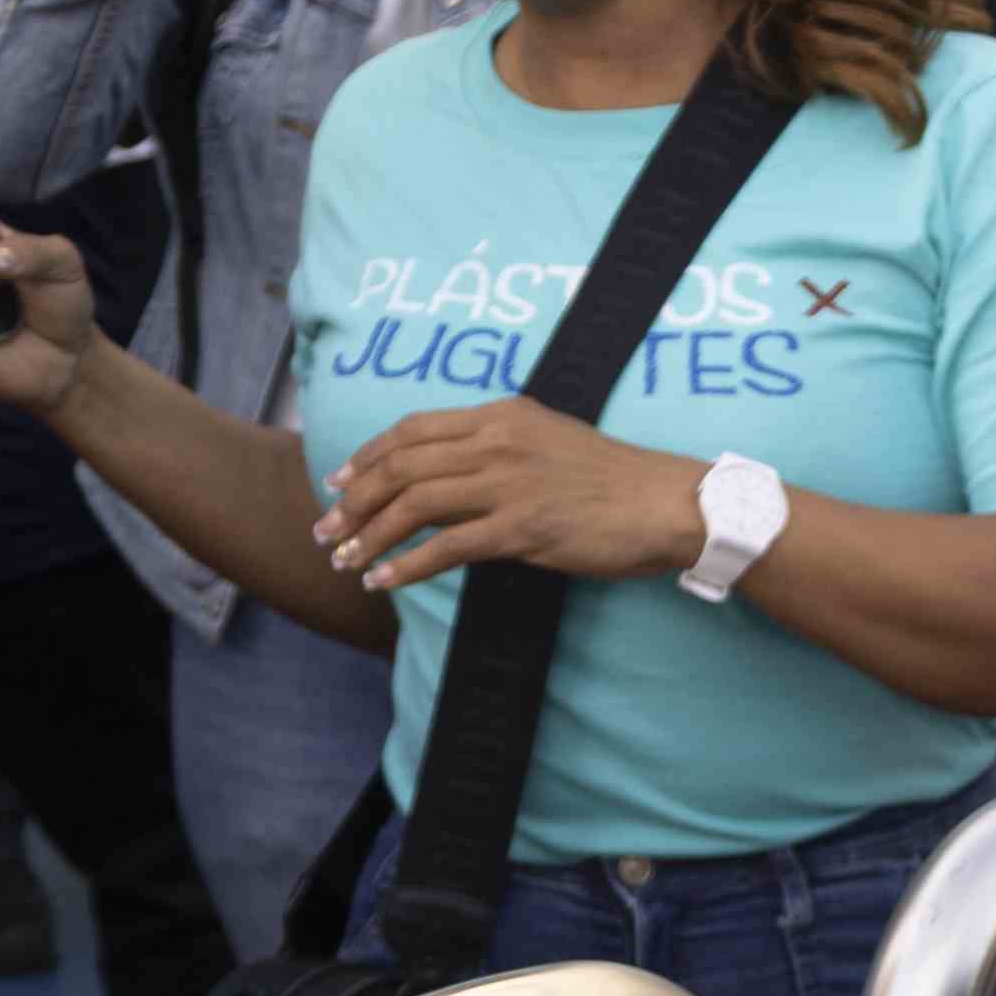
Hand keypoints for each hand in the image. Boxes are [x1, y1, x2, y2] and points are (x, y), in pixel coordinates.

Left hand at [315, 400, 706, 598]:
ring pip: (413, 505)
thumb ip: (501, 451)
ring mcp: (507, 484)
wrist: (669, 503)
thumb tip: (455, 482)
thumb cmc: (618, 480)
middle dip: (353, 500)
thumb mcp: (552, 442)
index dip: (367, 456)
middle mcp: (497, 442)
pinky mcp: (521, 528)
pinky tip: (384, 581)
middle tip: (326, 529)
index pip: (413, 429)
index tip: (339, 482)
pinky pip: (446, 547)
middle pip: (402, 466)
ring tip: (344, 559)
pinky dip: (406, 566)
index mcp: (502, 415)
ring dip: (368, 535)